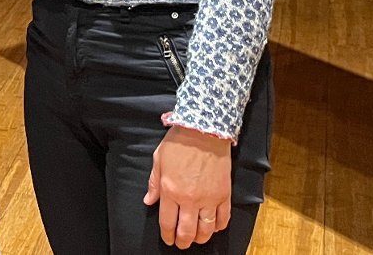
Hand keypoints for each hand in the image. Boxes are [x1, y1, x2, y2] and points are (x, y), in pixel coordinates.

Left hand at [143, 126, 232, 248]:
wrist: (204, 129)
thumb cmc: (179, 142)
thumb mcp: (159, 159)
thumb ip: (154, 183)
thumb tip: (149, 201)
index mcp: (171, 190)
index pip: (168, 222)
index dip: (167, 235)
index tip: (168, 239)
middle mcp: (189, 198)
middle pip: (187, 231)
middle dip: (183, 242)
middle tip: (181, 244)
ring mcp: (209, 198)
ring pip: (206, 229)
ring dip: (200, 238)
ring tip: (197, 238)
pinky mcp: (224, 194)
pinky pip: (223, 218)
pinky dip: (218, 226)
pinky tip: (213, 227)